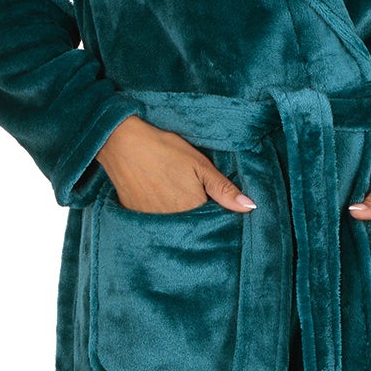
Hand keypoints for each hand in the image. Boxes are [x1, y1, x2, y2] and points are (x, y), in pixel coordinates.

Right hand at [96, 115, 255, 212]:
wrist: (121, 142)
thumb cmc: (164, 149)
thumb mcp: (200, 165)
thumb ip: (224, 189)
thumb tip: (249, 207)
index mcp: (192, 209)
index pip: (212, 223)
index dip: (216, 215)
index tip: (214, 205)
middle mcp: (172, 221)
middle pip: (192, 228)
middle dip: (197, 219)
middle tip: (190, 196)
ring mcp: (152, 221)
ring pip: (173, 227)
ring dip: (178, 219)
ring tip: (174, 197)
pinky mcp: (135, 216)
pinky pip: (154, 224)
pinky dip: (160, 216)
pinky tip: (159, 199)